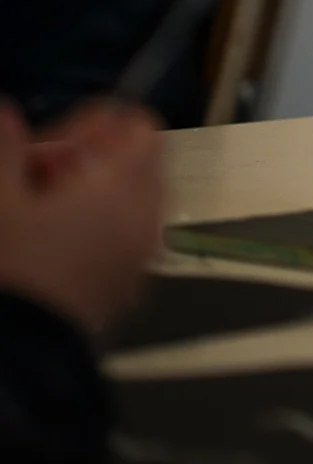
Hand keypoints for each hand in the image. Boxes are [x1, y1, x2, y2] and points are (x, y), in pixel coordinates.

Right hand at [0, 100, 163, 334]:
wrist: (21, 352)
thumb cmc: (9, 268)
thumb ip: (7, 149)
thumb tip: (7, 111)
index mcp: (122, 186)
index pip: (139, 127)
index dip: (96, 125)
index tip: (51, 142)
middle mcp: (147, 215)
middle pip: (139, 162)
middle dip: (93, 158)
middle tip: (38, 174)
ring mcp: (144, 253)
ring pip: (134, 200)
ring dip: (96, 191)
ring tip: (41, 208)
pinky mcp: (130, 285)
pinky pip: (128, 236)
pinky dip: (102, 225)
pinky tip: (54, 241)